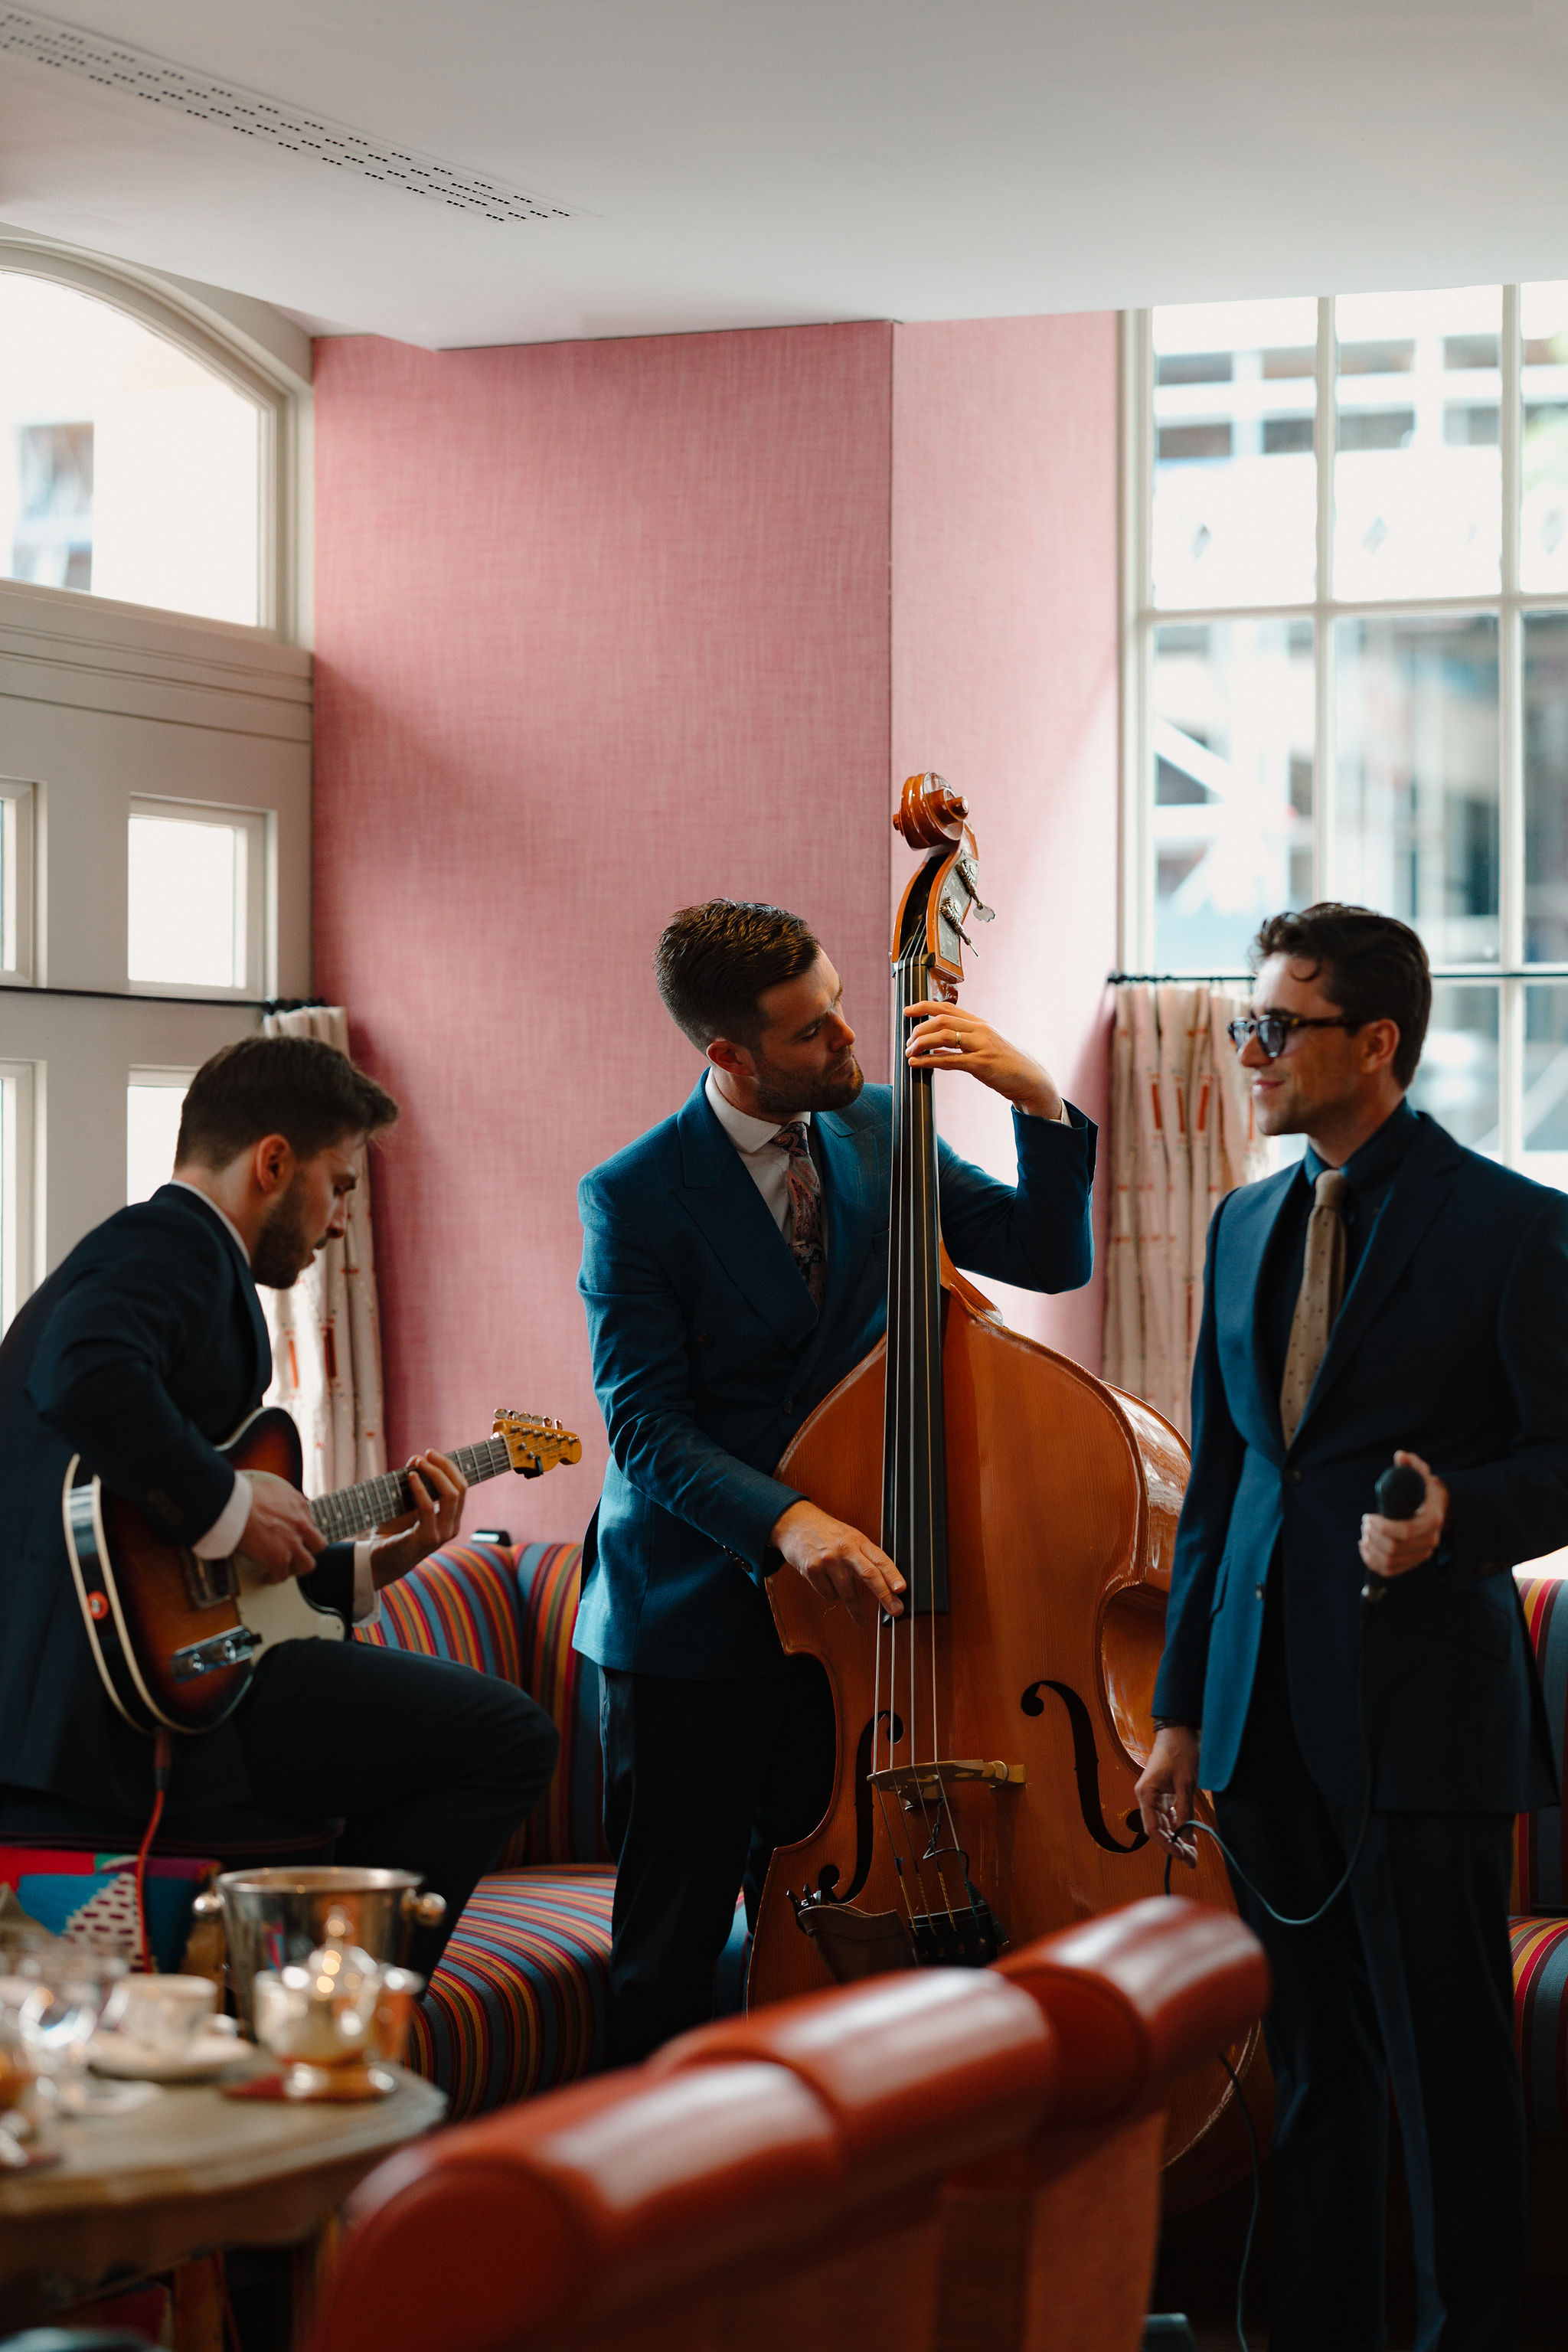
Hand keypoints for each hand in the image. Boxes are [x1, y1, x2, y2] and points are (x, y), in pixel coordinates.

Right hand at [239, 1471, 326, 1584]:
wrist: (237, 1507)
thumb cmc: (246, 1495)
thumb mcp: (272, 1488)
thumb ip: (280, 1498)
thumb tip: (273, 1500)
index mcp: (299, 1506)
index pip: (310, 1522)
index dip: (302, 1531)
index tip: (295, 1535)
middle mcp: (301, 1525)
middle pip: (318, 1544)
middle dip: (309, 1550)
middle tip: (299, 1553)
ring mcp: (292, 1544)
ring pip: (307, 1564)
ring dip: (296, 1567)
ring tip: (286, 1569)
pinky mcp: (279, 1560)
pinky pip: (281, 1575)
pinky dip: (274, 1578)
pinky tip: (267, 1577)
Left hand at [369, 1451, 467, 1588]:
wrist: (377, 1561)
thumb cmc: (391, 1532)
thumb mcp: (404, 1503)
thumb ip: (413, 1484)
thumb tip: (416, 1458)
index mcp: (451, 1519)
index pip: (461, 1487)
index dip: (450, 1467)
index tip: (431, 1453)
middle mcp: (451, 1527)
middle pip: (460, 1488)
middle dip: (445, 1466)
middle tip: (427, 1453)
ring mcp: (442, 1534)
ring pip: (450, 1495)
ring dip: (434, 1473)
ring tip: (418, 1462)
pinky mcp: (427, 1539)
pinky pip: (428, 1508)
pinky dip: (420, 1489)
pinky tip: (411, 1477)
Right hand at [769, 1500, 905, 1622]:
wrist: (796, 1523)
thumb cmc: (828, 1533)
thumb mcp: (850, 1537)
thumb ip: (866, 1557)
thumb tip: (887, 1585)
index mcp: (858, 1540)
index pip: (880, 1559)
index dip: (892, 1574)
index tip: (901, 1589)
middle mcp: (844, 1549)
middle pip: (869, 1575)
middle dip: (884, 1596)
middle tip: (896, 1611)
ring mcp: (828, 1560)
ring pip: (847, 1593)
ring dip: (856, 1608)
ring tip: (861, 1616)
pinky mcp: (812, 1570)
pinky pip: (829, 1595)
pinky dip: (833, 1595)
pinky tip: (829, 1583)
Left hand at [903, 1001, 1064, 1119]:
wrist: (1030, 1078)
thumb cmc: (1006, 1064)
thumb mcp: (984, 1046)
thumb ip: (961, 1043)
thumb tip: (935, 1047)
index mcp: (979, 1024)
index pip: (947, 1008)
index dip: (924, 1007)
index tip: (907, 1011)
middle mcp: (980, 1030)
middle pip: (941, 1020)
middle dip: (919, 1029)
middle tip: (907, 1042)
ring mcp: (981, 1046)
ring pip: (943, 1037)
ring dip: (921, 1044)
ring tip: (909, 1053)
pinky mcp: (982, 1064)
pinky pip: (950, 1060)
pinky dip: (930, 1060)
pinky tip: (917, 1063)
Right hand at [1134, 1726, 1200, 1867]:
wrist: (1179, 1731)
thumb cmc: (1180, 1753)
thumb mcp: (1186, 1784)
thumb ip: (1185, 1812)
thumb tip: (1188, 1840)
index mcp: (1146, 1795)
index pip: (1153, 1829)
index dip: (1167, 1846)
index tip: (1183, 1856)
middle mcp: (1146, 1797)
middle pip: (1158, 1830)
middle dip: (1174, 1847)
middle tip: (1192, 1861)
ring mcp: (1154, 1796)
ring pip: (1164, 1824)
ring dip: (1177, 1839)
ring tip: (1193, 1854)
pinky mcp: (1163, 1793)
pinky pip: (1169, 1815)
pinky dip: (1179, 1826)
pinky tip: (1190, 1836)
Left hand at [1358, 1449, 1447, 1583]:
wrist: (1435, 1508)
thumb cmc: (1423, 1489)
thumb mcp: (1420, 1473)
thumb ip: (1411, 1464)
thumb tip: (1401, 1456)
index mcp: (1431, 1521)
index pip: (1405, 1531)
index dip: (1382, 1526)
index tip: (1368, 1516)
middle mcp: (1430, 1541)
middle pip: (1394, 1548)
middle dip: (1373, 1536)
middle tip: (1365, 1523)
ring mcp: (1422, 1554)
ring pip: (1390, 1562)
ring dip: (1371, 1548)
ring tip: (1364, 1534)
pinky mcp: (1412, 1562)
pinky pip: (1390, 1571)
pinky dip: (1372, 1562)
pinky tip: (1364, 1547)